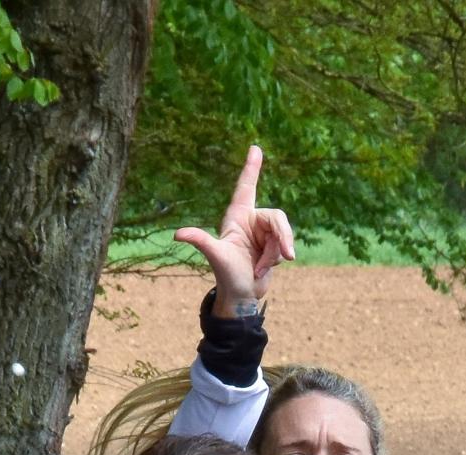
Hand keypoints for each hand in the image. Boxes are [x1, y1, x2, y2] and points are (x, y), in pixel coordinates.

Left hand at [173, 145, 294, 315]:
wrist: (241, 295)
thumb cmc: (226, 275)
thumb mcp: (215, 255)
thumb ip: (201, 240)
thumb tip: (178, 234)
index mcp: (237, 216)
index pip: (246, 187)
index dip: (251, 168)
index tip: (255, 148)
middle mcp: (252, 221)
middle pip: (277, 218)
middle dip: (283, 238)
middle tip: (288, 256)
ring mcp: (264, 234)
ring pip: (283, 235)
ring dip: (275, 255)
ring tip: (259, 268)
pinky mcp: (274, 247)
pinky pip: (284, 247)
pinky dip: (275, 260)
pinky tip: (262, 270)